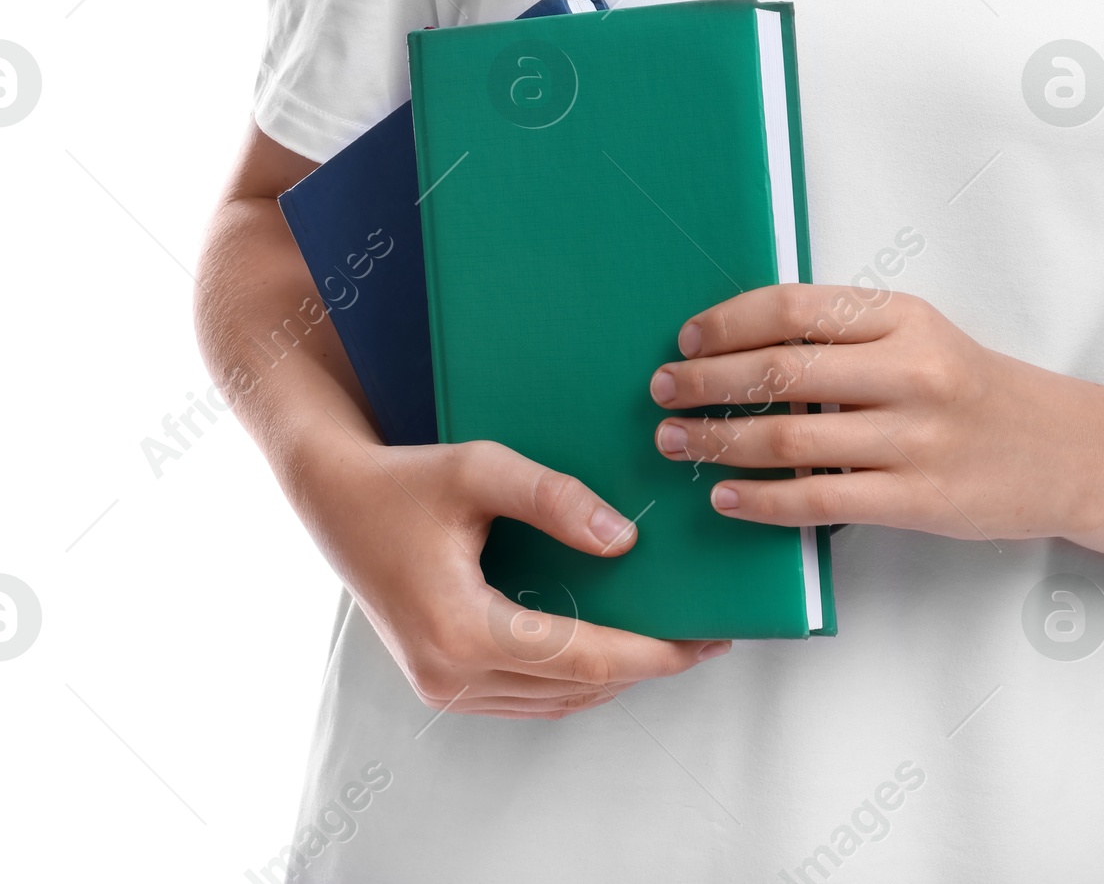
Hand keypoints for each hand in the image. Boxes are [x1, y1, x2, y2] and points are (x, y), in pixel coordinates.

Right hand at [297, 430, 730, 718]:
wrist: (335, 501)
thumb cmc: (406, 479)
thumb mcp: (482, 468)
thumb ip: (555, 499)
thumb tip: (625, 542)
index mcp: (462, 629)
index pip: (584, 658)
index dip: (652, 652)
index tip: (703, 640)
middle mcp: (451, 675)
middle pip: (577, 687)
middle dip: (646, 665)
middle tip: (703, 635)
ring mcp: (444, 688)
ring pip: (556, 700)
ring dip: (613, 675)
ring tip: (668, 638)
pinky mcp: (443, 684)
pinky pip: (528, 696)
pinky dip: (574, 677)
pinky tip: (607, 642)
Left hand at [647, 285, 1083, 542]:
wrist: (1062, 451)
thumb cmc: (973, 388)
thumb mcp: (921, 336)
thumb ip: (847, 335)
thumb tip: (741, 346)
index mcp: (904, 316)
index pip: (794, 309)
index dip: (729, 323)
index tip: (685, 339)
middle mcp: (909, 370)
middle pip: (780, 371)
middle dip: (706, 383)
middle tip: (662, 391)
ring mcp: (914, 437)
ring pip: (788, 438)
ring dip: (718, 442)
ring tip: (676, 444)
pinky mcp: (916, 499)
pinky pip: (817, 500)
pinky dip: (761, 500)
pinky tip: (727, 499)